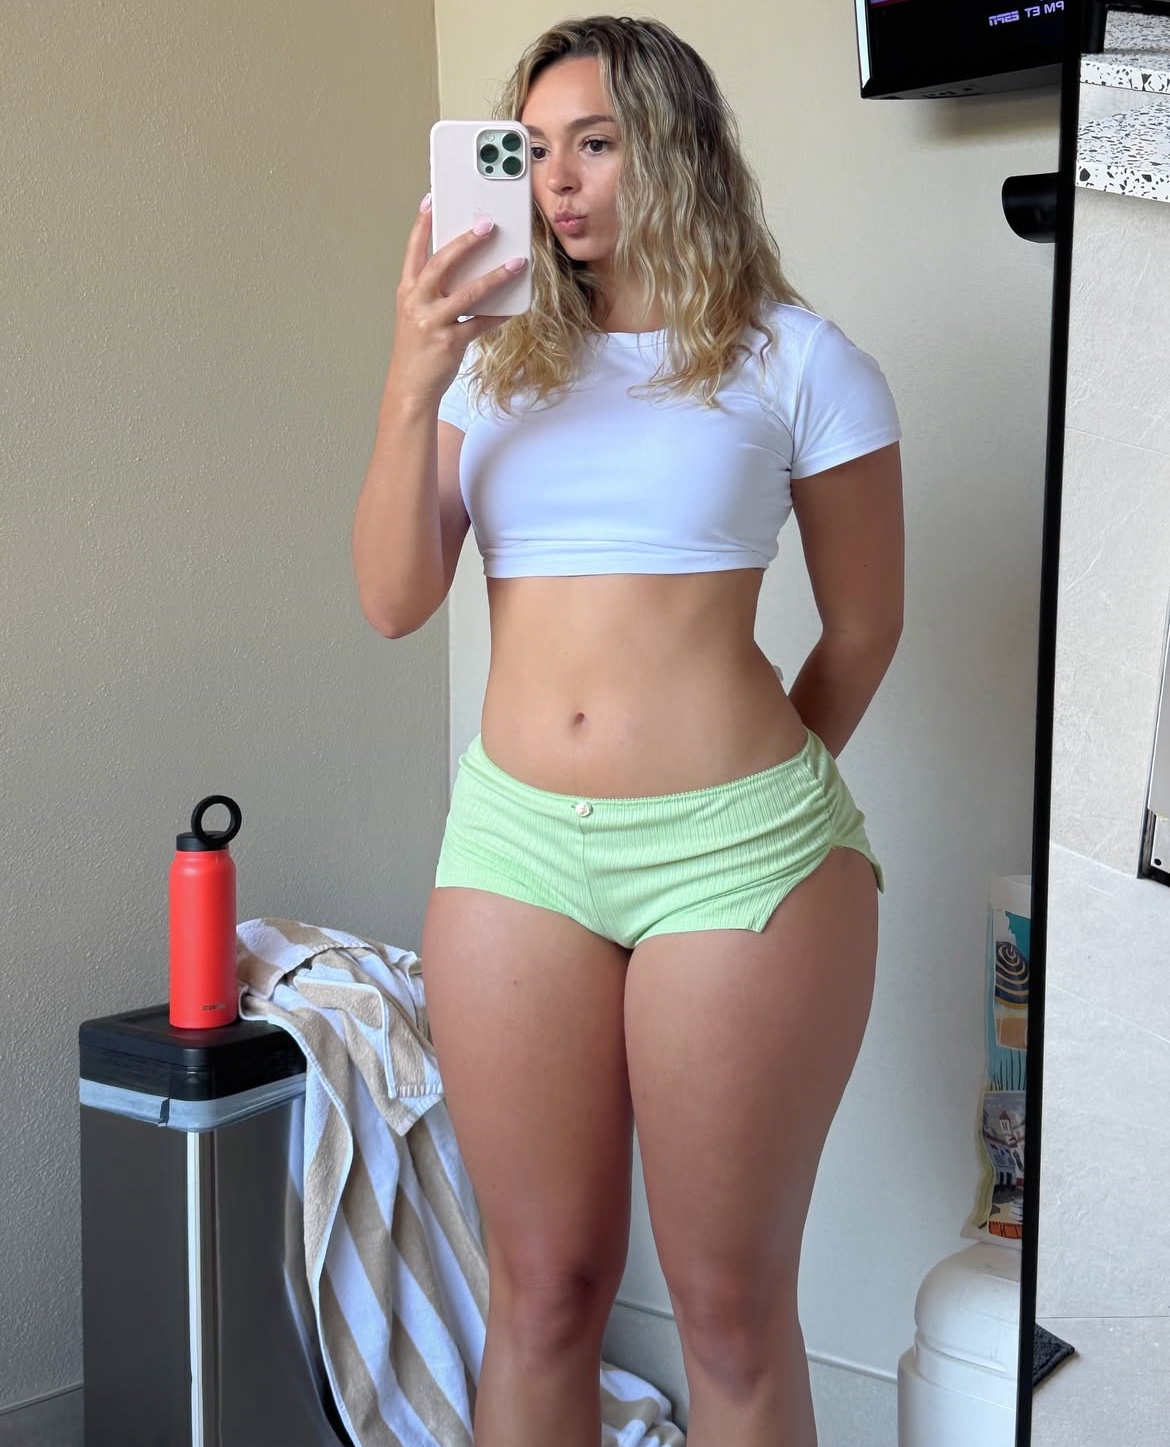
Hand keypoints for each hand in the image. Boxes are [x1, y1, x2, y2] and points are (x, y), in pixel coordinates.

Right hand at [385, 196, 527, 406]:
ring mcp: (432, 322)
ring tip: (516, 263)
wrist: (409, 387)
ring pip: (467, 293)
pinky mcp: (449, 342)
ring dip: (494, 277)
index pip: (414, 250)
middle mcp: (416, 302)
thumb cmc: (416, 348)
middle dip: (466, 242)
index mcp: (407, 291)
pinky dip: (498, 316)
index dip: (422, 224)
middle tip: (488, 225)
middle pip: (441, 264)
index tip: (431, 199)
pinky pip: (480, 324)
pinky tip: (514, 308)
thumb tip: (469, 269)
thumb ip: (435, 291)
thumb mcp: (417, 314)